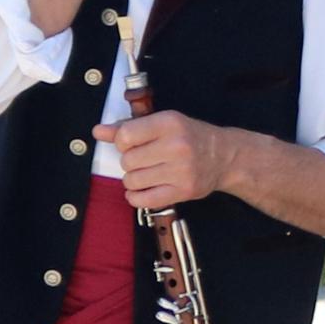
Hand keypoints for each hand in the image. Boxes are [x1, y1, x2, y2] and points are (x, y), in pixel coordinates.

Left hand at [96, 111, 231, 212]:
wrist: (225, 156)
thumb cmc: (190, 137)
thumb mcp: (162, 124)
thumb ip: (129, 127)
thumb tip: (98, 132)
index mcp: (169, 123)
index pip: (125, 136)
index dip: (122, 142)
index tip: (132, 144)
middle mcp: (177, 146)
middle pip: (127, 160)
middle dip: (130, 162)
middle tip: (144, 160)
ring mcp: (181, 170)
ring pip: (132, 181)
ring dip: (134, 179)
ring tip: (147, 174)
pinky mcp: (184, 191)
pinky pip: (145, 200)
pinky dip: (136, 197)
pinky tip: (142, 190)